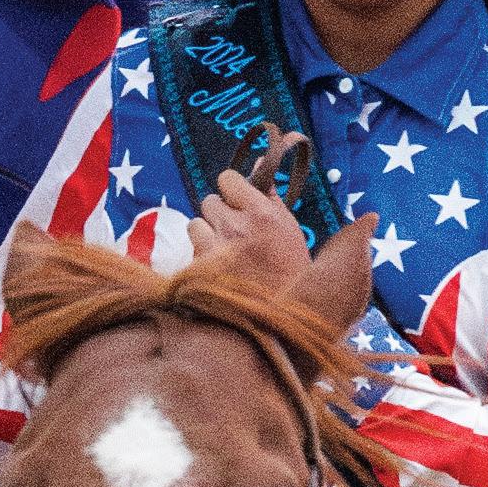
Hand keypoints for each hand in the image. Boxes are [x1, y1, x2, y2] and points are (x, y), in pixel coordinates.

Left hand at [198, 169, 378, 333]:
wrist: (282, 321)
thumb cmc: (294, 277)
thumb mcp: (292, 233)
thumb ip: (273, 199)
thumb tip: (261, 165)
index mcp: (265, 214)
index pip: (228, 178)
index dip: (231, 189)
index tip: (239, 201)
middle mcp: (238, 225)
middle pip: (210, 200)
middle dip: (220, 213)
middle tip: (234, 232)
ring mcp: (217, 246)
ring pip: (197, 222)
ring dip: (206, 233)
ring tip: (223, 251)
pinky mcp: (201, 267)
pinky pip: (193, 247)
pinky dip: (200, 255)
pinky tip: (215, 268)